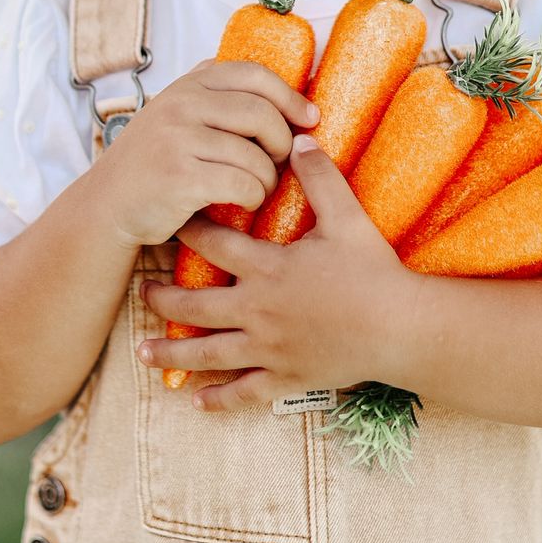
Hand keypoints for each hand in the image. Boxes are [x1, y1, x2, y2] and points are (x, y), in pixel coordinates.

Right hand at [100, 59, 319, 247]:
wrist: (106, 205)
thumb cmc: (152, 162)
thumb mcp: (175, 114)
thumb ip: (213, 95)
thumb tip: (280, 89)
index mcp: (187, 86)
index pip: (253, 74)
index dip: (289, 95)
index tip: (309, 118)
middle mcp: (181, 105)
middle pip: (261, 114)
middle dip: (282, 141)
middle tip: (282, 160)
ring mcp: (178, 140)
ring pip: (255, 155)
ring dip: (269, 177)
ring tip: (261, 187)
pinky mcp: (180, 178)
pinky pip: (242, 185)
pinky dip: (253, 197)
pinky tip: (244, 202)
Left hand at [135, 136, 411, 408]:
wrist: (400, 328)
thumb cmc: (373, 271)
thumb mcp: (347, 217)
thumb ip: (320, 177)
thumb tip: (298, 139)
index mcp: (269, 268)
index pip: (215, 246)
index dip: (189, 232)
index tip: (168, 222)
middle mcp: (259, 311)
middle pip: (196, 307)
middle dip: (163, 300)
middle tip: (141, 292)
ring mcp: (269, 349)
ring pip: (209, 355)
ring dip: (173, 353)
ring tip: (141, 352)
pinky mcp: (286, 378)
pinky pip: (244, 393)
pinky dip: (218, 400)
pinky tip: (196, 403)